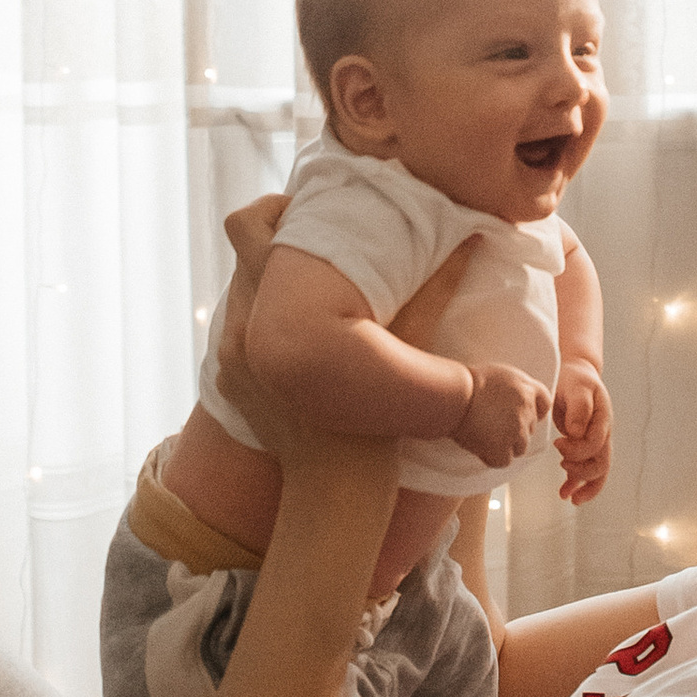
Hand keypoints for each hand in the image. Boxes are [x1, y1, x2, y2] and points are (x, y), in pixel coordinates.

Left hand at [214, 201, 478, 468]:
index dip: (280, 208)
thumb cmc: (374, 422)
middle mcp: (239, 323)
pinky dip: (264, 318)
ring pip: (241, 289)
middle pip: (242, 250)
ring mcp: (228, 354)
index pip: (249, 226)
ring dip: (272, 278)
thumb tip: (472, 237)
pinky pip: (239, 328)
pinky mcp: (225, 379)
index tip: (311, 207)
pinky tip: (300, 328)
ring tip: (312, 280)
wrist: (334, 489)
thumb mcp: (408, 348)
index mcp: (271, 305)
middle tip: (318, 236)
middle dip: (278, 238)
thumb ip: (435, 288)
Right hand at [454, 364, 545, 470]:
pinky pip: (504, 460)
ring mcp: (516, 431)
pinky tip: (479, 446)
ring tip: (484, 435)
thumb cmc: (469, 382)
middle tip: (492, 425)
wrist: (455, 396)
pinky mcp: (503, 448)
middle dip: (515, 430)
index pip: (545, 404)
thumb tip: (517, 400)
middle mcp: (527, 410)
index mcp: (527, 388)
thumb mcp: (501, 374)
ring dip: (505, 445)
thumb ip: (516, 388)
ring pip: (520, 447)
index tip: (522, 414)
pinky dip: (492, 457)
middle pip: (530, 429)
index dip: (535, 412)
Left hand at [552, 360, 612, 505]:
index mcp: (603, 419)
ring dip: (584, 487)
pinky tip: (565, 493)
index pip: (595, 443)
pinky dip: (576, 484)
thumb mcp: (577, 387)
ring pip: (597, 472)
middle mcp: (603, 434)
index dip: (577, 449)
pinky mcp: (585, 447)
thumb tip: (576, 432)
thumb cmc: (575, 379)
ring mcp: (596, 442)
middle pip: (601, 463)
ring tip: (567, 497)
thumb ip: (579, 408)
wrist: (576, 375)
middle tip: (561, 462)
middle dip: (581, 470)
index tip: (558, 443)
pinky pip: (586, 471)